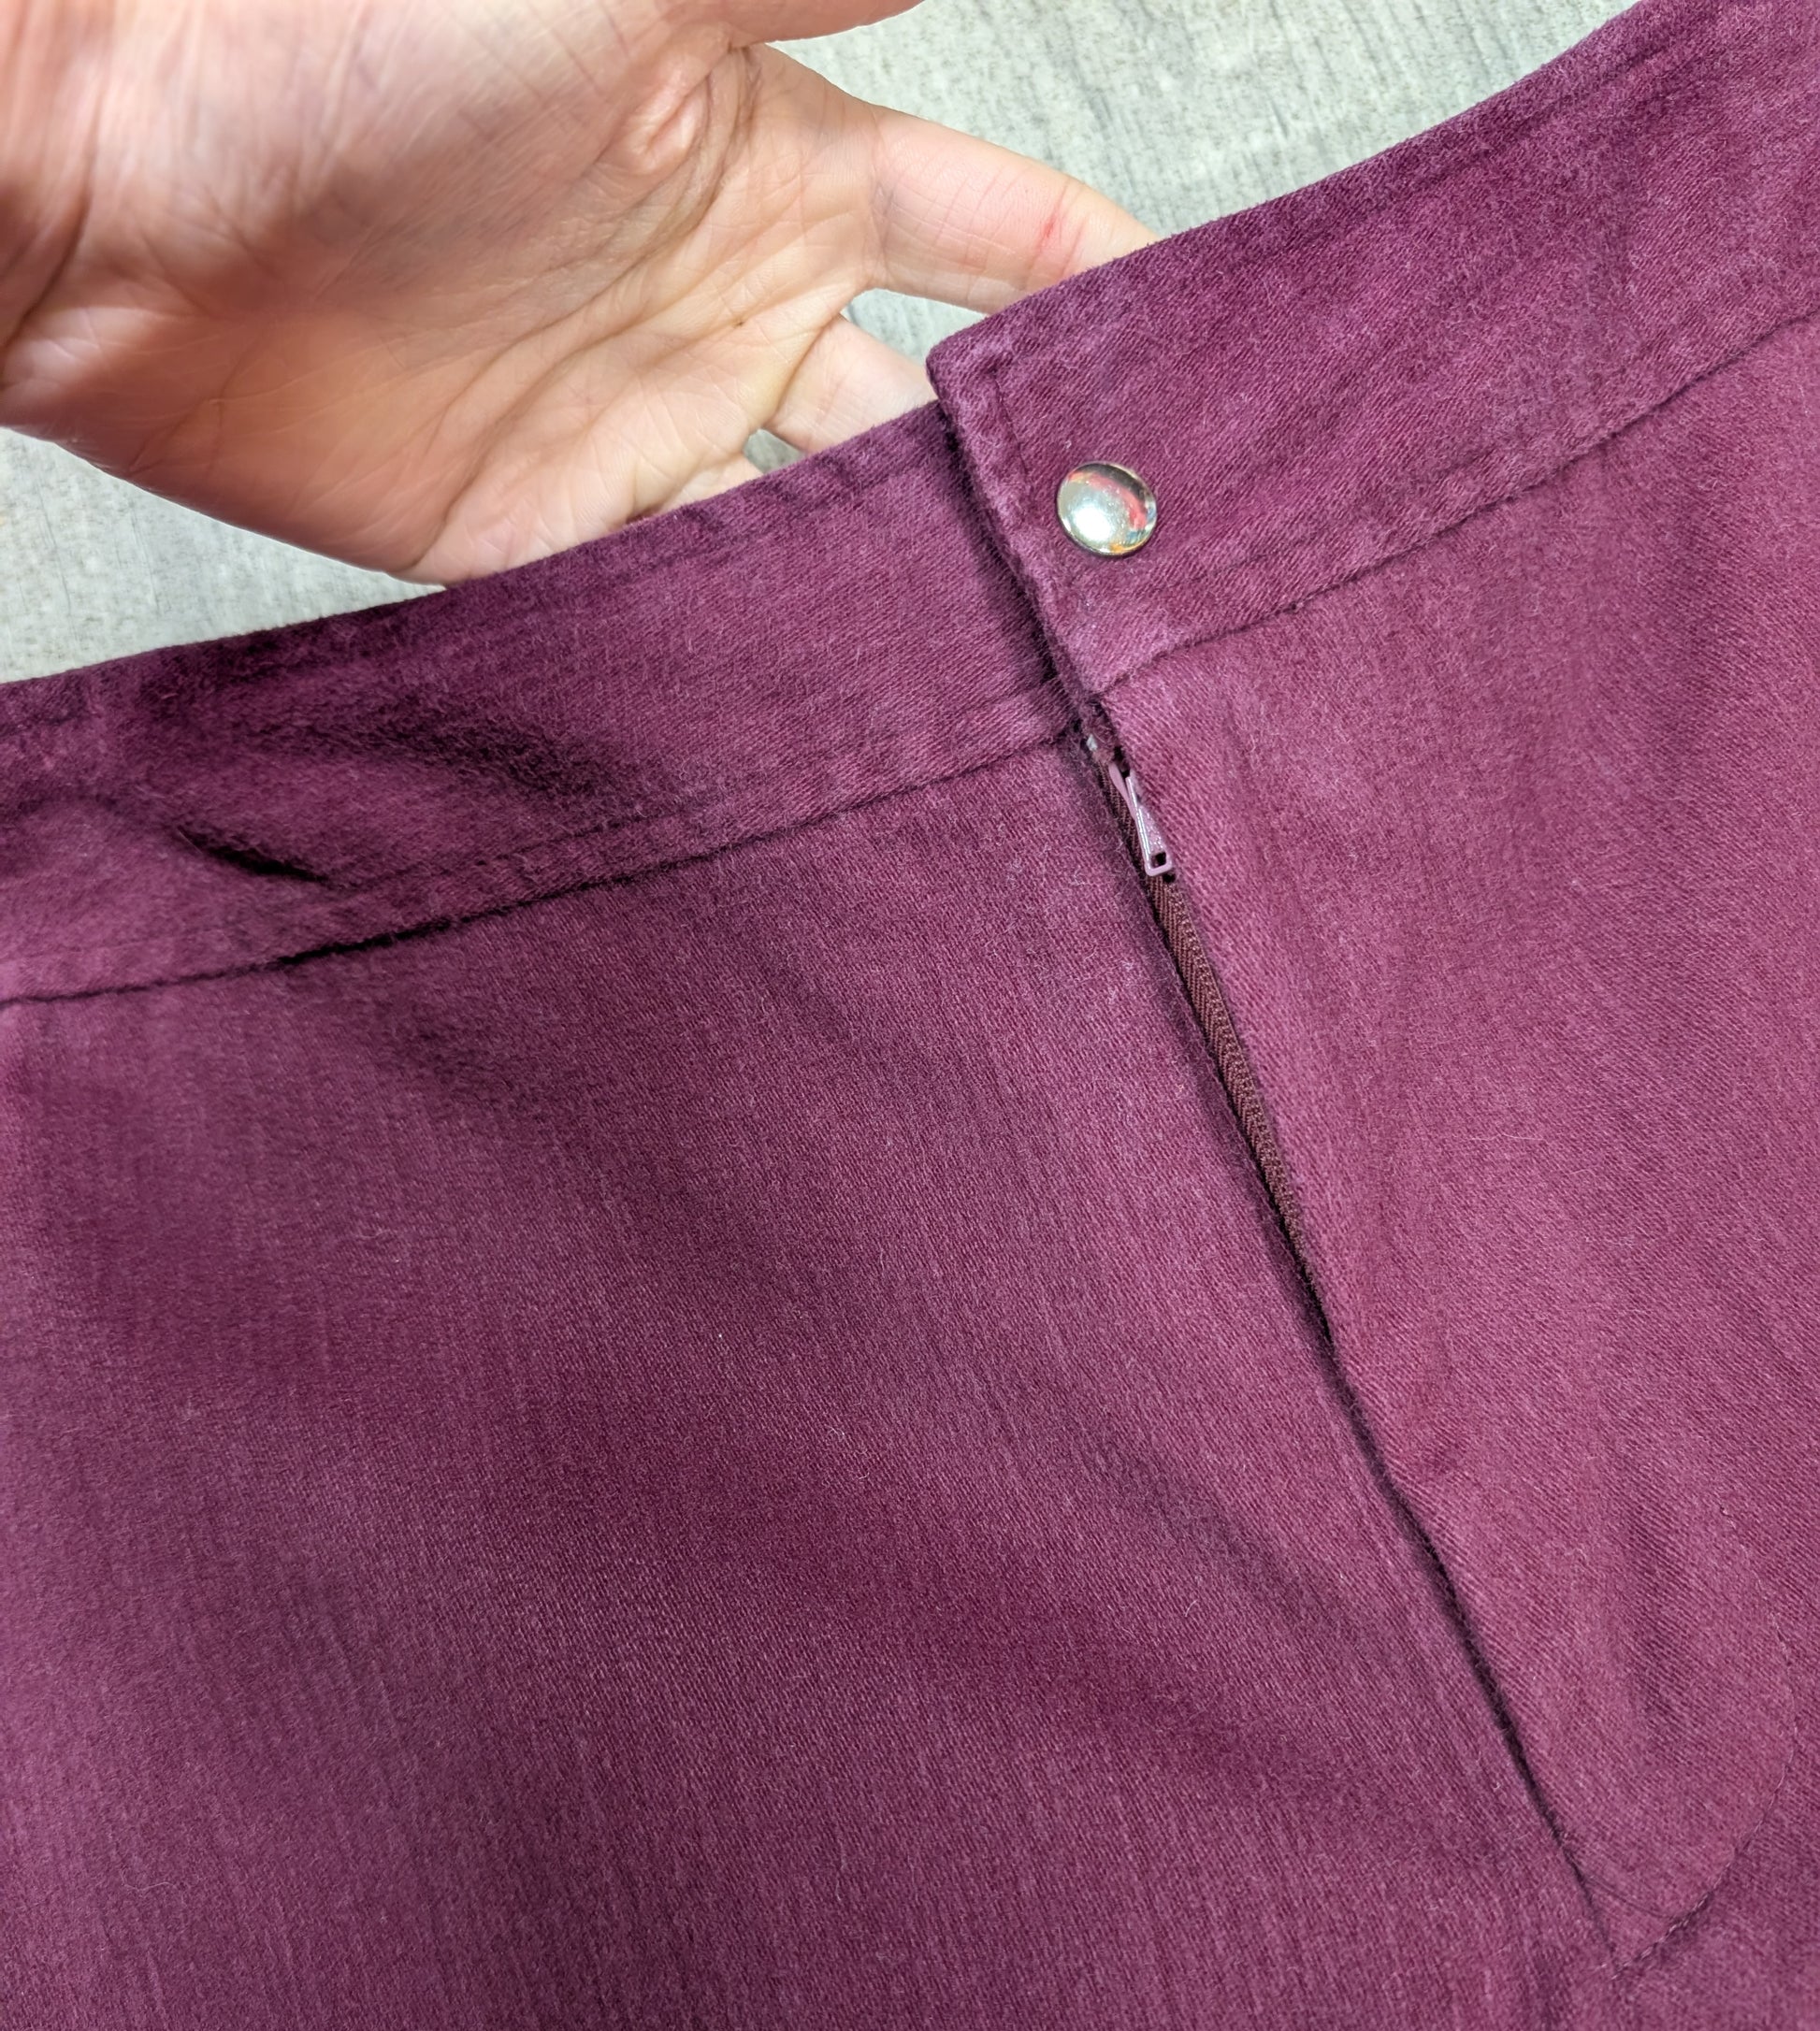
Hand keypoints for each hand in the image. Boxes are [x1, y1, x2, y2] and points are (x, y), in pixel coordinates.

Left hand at [0, 0, 1152, 581]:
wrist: (124, 187)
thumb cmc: (348, 34)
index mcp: (775, 158)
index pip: (989, 232)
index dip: (1096, 280)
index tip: (1196, 348)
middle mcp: (726, 304)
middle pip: (929, 411)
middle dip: (1028, 472)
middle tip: (1140, 560)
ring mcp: (645, 430)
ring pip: (834, 527)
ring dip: (923, 582)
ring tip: (1037, 660)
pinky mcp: (554, 541)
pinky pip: (703, 610)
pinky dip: (783, 644)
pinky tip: (873, 694)